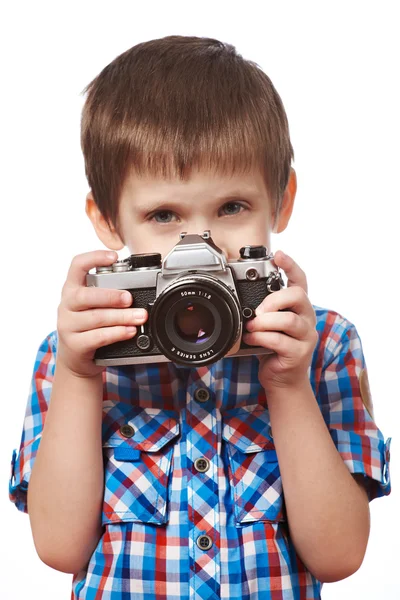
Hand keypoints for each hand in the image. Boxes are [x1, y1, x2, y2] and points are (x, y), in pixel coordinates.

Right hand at [56, 250, 147, 378]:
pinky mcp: (74, 344)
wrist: (76, 358)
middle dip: (111, 296)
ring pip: (95, 318)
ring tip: (139, 317)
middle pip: (85, 296)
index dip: (94, 258)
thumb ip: (108, 294)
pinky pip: (97, 337)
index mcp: (72, 289)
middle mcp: (66, 305)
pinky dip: (116, 333)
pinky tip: (129, 331)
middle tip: (130, 298)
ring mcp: (68, 325)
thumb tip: (140, 287)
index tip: (114, 256)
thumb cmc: (89, 326)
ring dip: (120, 317)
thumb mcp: (93, 306)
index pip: (77, 266)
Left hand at [242, 250, 317, 392]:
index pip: (301, 280)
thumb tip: (241, 295)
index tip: (279, 254)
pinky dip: (261, 338)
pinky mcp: (299, 354)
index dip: (291, 265)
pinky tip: (252, 339)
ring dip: (264, 322)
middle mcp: (307, 318)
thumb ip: (263, 308)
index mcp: (299, 307)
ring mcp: (306, 336)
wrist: (282, 379)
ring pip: (288, 320)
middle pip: (298, 295)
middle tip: (258, 310)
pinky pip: (279, 341)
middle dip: (274, 299)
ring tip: (251, 327)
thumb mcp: (269, 324)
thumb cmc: (273, 348)